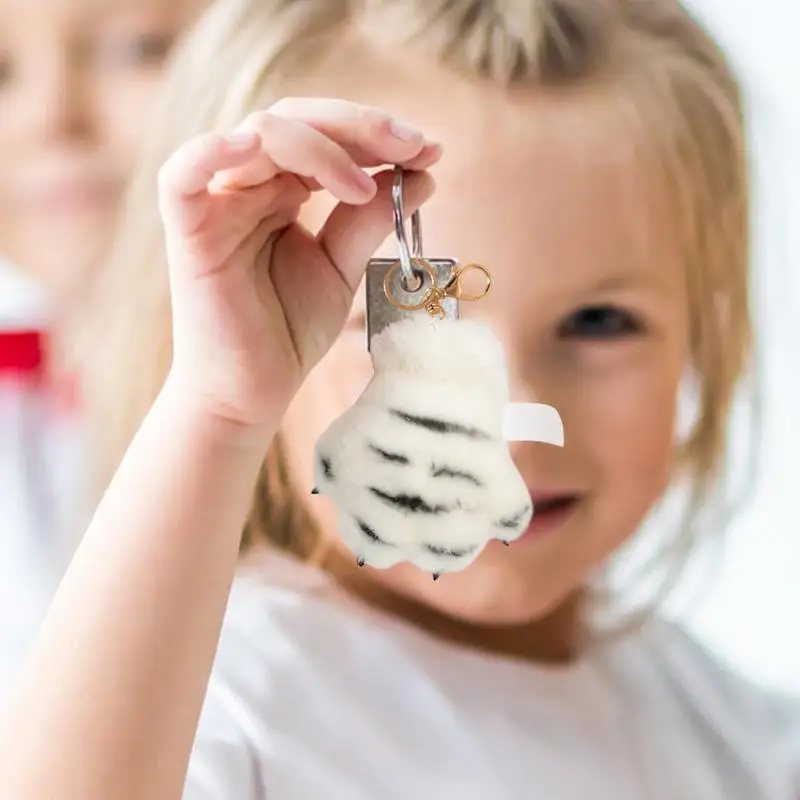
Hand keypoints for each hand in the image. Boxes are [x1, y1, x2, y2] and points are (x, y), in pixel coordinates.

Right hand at [158, 97, 439, 430]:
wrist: (252, 391)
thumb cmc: (288, 331)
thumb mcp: (342, 268)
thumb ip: (370, 222)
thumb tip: (423, 176)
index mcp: (282, 191)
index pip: (325, 136)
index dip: (376, 135)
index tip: (431, 150)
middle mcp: (248, 186)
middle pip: (295, 120)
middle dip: (360, 127)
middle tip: (413, 144)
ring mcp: (216, 204)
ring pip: (258, 136)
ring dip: (320, 148)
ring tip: (365, 188)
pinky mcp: (188, 233)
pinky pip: (182, 176)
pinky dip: (213, 151)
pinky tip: (256, 147)